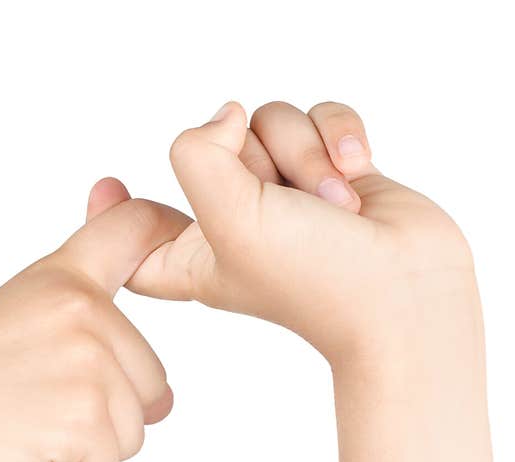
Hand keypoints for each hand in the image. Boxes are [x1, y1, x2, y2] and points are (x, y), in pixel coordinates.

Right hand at [0, 196, 190, 461]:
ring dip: (81, 449)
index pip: (131, 228)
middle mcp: (82, 309)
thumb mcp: (15, 329)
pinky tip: (18, 454)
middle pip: (152, 382)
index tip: (175, 225)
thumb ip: (92, 347)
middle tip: (27, 405)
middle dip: (101, 416)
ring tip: (18, 426)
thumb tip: (169, 400)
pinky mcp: (82, 416)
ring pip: (133, 431)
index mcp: (60, 279)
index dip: (165, 226)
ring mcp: (87, 360)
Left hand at [127, 100, 477, 365]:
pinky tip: (360, 169)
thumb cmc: (318, 280)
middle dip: (260, 157)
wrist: (408, 293)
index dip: (116, 212)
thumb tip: (227, 116)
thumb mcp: (229, 221)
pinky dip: (340, 136)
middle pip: (215, 143)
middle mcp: (236, 221)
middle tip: (293, 203)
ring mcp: (286, 195)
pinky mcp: (332, 173)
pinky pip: (319, 118)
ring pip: (272, 121)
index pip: (138, 231)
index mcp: (194, 254)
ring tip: (338, 206)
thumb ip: (198, 154)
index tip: (107, 188)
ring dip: (308, 153)